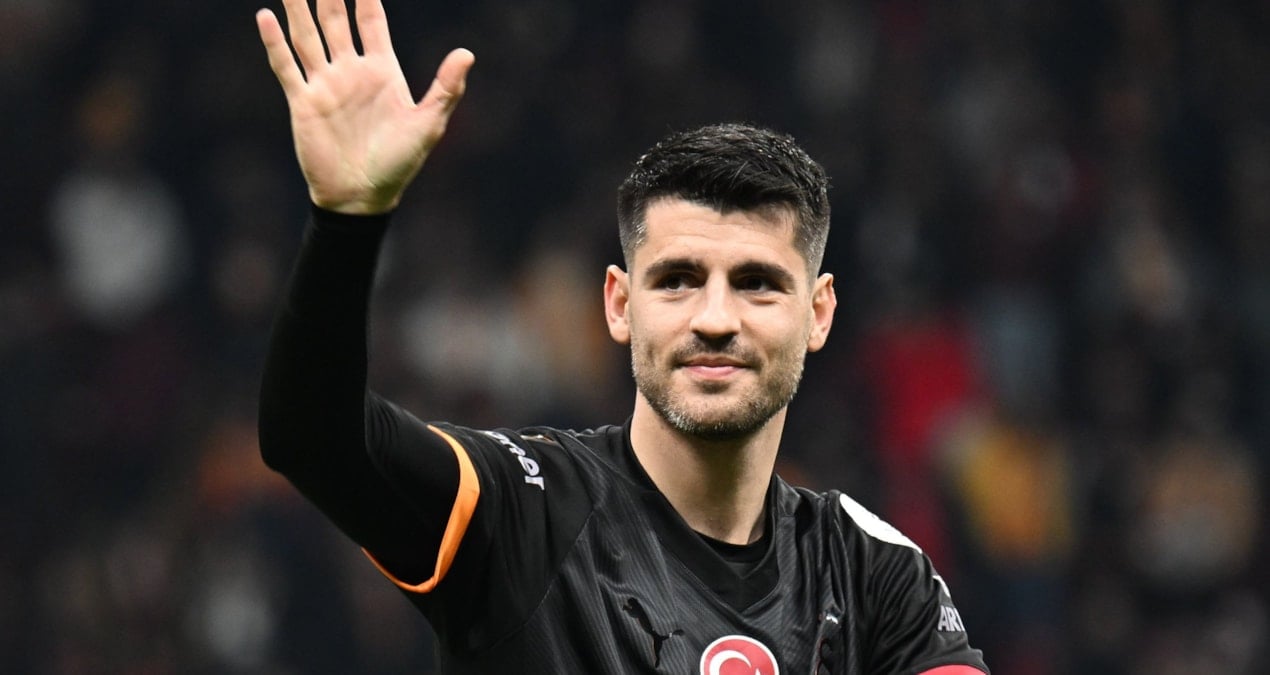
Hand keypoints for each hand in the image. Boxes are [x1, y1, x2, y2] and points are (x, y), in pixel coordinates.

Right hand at [256, 0, 473, 214]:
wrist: (362, 197)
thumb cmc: (400, 163)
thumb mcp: (428, 124)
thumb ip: (446, 88)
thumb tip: (467, 53)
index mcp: (382, 70)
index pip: (371, 20)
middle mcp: (351, 71)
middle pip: (335, 19)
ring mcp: (325, 84)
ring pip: (307, 35)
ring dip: (298, 7)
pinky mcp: (304, 103)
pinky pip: (287, 67)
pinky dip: (275, 43)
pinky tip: (266, 16)